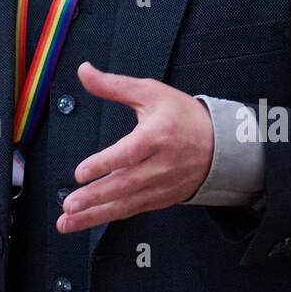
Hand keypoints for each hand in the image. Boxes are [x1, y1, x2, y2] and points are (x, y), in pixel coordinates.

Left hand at [58, 61, 213, 233]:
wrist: (221, 144)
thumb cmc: (183, 116)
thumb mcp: (150, 92)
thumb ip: (114, 85)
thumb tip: (84, 71)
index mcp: (158, 135)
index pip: (129, 153)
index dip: (104, 164)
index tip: (81, 173)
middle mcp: (161, 164)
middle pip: (125, 184)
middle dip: (95, 197)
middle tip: (69, 205)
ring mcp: (163, 185)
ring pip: (126, 203)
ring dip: (96, 214)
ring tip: (69, 220)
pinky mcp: (162, 198)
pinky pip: (133, 209)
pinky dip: (110, 216)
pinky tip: (89, 219)